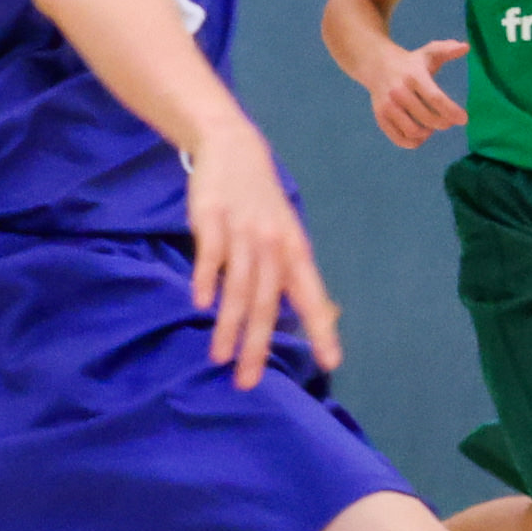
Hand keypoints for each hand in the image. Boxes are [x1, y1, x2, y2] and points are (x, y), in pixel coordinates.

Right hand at [185, 124, 337, 388]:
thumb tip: (305, 316)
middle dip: (258, 345)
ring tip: (220, 357)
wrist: (234, 148)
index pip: (312, 298)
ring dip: (229, 325)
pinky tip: (199, 303)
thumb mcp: (284, 234)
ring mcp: (243, 232)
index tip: (331, 363)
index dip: (322, 330)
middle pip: (267, 303)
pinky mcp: (213, 218)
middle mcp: (273, 245)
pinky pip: (212, 254)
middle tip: (247, 382)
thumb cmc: (261, 202)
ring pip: (238, 287)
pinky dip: (206, 278)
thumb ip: (288, 273)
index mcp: (295, 252)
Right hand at [360, 36, 467, 147]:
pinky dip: (413, 142)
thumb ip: (447, 50)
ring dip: (428, 132)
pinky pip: (399, 139)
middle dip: (443, 123)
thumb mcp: (428, 52)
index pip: (435, 98)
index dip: (451, 111)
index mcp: (414, 76)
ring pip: (413, 131)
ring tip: (433, 126)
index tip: (464, 119)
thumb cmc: (411, 62)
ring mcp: (388, 106)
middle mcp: (399, 92)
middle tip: (449, 121)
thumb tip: (466, 47)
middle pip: (427, 118)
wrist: (377, 65)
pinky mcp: (381, 117)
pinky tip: (421, 135)